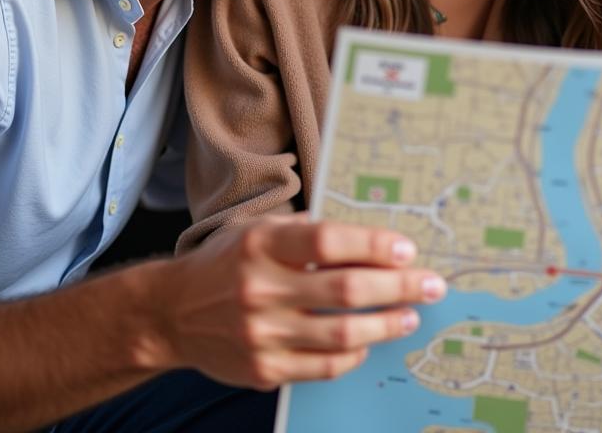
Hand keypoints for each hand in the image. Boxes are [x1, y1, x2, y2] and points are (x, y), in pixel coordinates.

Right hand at [146, 214, 445, 389]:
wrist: (170, 313)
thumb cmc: (227, 262)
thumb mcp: (261, 230)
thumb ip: (310, 232)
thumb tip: (371, 240)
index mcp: (262, 245)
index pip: (329, 242)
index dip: (374, 245)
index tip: (407, 250)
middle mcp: (260, 289)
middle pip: (345, 290)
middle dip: (398, 287)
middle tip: (431, 285)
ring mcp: (260, 334)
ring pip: (340, 334)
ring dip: (385, 324)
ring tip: (410, 315)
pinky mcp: (262, 370)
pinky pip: (321, 367)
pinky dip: (351, 356)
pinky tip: (369, 343)